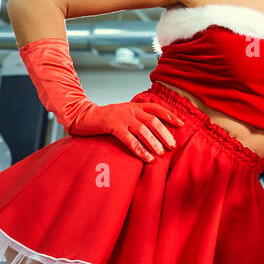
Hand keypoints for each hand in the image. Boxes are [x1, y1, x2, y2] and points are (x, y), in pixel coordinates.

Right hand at [67, 101, 183, 161]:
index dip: (170, 115)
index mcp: (135, 106)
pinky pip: (129, 139)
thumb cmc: (105, 118)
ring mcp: (121, 117)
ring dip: (154, 143)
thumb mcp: (124, 113)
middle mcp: (130, 110)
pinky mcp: (112, 126)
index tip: (181, 124)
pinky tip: (146, 158)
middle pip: (153, 121)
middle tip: (173, 145)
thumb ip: (137, 118)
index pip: (157, 108)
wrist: (82, 116)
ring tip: (162, 153)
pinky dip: (139, 149)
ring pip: (143, 130)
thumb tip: (155, 131)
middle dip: (165, 133)